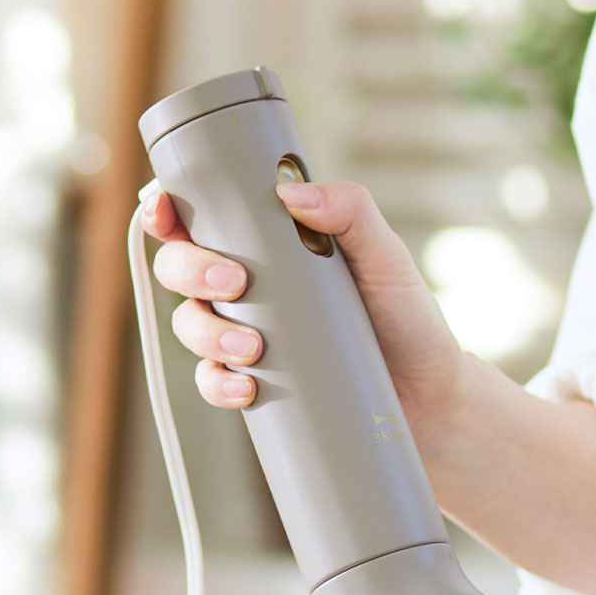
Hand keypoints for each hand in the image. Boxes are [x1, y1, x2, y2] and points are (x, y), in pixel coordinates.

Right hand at [143, 181, 467, 444]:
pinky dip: (218, 384)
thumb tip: (293, 195)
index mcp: (268, 244)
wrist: (429, 398)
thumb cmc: (408, 320)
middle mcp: (249, 287)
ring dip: (206, 333)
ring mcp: (247, 336)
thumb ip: (352, 212)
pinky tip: (244, 388)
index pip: (201, 217)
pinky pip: (213, 382)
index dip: (167, 210)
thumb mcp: (387, 257)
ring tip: (252, 348)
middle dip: (189, 270)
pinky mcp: (255, 384)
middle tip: (233, 281)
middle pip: (179, 268)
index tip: (166, 211)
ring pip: (190, 325)